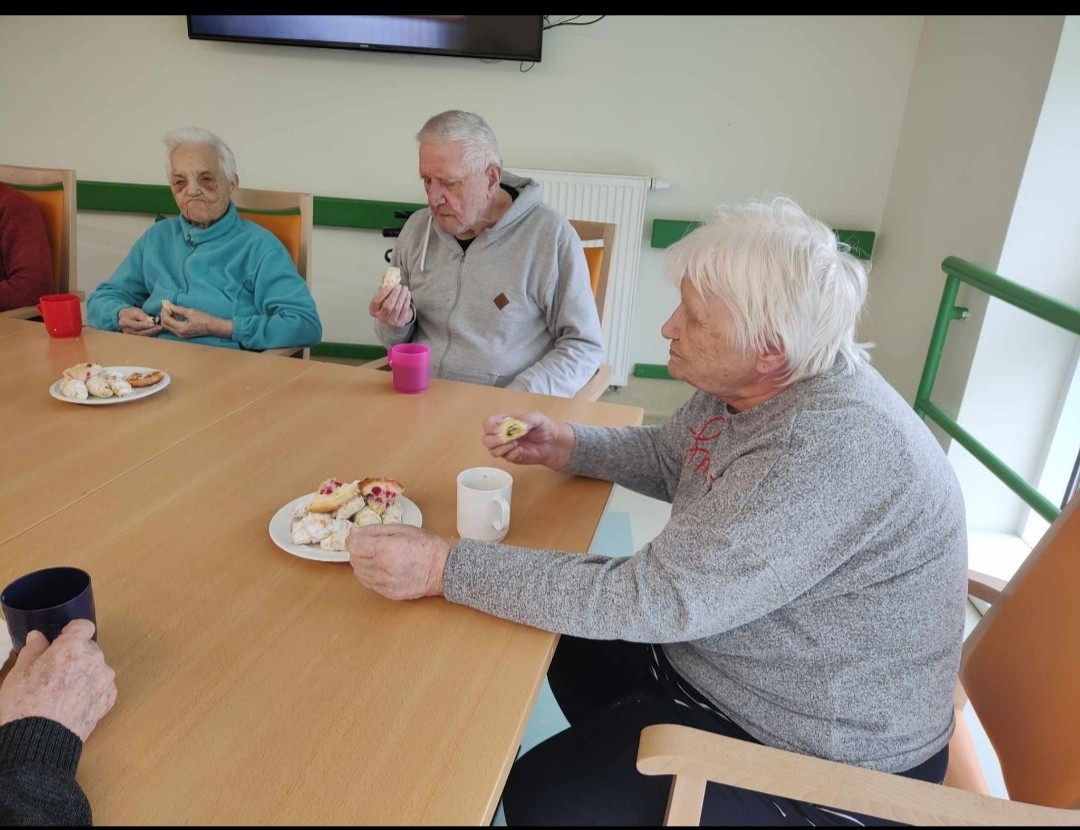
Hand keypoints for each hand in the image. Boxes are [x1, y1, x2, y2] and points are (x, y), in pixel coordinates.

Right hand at [0, 619, 116, 741]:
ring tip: (63, 692)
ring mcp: (104, 680)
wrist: (40, 739)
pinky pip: (102, 687)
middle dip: (75, 656)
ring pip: (96, 668)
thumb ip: (33, 649)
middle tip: (55, 673)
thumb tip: (38, 637)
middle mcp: (94, 659)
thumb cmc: (25, 703)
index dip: (71, 632)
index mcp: (73, 647)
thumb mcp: (20, 671)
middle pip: (89, 649)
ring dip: (85, 674)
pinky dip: (91, 691)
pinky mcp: (109, 699)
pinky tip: (73, 703)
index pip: (83, 626)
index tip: (61, 640)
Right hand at [118, 306, 161, 336]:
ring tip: (159, 328)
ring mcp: (131, 335)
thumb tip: (151, 321)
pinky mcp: (135, 338)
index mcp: (124, 322)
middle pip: (140, 332)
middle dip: (151, 329)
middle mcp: (126, 330)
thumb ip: (143, 316)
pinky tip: (157, 330)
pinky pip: (144, 337)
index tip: (153, 323)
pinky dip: (151, 333)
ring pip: (143, 335)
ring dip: (152, 332)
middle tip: (159, 327)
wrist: (126, 317)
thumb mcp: (136, 311)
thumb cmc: (131, 313)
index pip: (136, 325)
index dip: (145, 324)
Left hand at [160, 302, 230, 338]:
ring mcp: (181, 335)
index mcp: (181, 328)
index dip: (164, 312)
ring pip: (168, 327)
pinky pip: (173, 328)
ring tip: (171, 310)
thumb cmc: (204, 319)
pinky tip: (176, 315)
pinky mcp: (183, 334)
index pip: (166, 320)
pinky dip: (172, 321)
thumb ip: (178, 309)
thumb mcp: (191, 312)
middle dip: (164, 315)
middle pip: (165, 325)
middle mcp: (179, 333)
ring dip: (167, 318)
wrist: (213, 327)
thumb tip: (169, 305)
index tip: (166, 305)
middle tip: (167, 307)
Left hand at [346, 524, 452, 600]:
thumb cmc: (424, 545)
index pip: (353, 546)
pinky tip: (383, 569)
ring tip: (378, 558)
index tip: (359, 538)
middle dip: (359, 551)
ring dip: (364, 564)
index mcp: (384, 550)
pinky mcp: (389, 594)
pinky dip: (371, 575)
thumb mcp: (400, 529)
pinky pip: (369, 584)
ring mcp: (385, 584)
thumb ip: (374, 530)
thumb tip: (353, 533)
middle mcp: (382, 569)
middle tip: (372, 546)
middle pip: (354, 560)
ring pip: (359, 574)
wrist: (442, 568)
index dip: (354, 540)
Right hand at [368, 284, 413, 326]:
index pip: (376, 301)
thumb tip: (387, 275)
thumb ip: (384, 286)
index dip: (383, 292)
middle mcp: (381, 318)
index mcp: (373, 310)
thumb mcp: (383, 296)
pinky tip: (407, 293)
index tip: (390, 285)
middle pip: (387, 305)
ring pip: (397, 307)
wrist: (393, 318)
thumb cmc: (387, 303)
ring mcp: (391, 322)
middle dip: (394, 294)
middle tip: (399, 285)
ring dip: (402, 296)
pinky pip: (404, 310)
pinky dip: (406, 300)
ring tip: (404, 288)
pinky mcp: (400, 323)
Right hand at [483, 412, 574, 470]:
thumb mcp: (536, 418)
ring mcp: (506, 447)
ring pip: (492, 450)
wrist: (554, 444)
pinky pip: (504, 458)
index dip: (491, 427)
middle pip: (486, 439)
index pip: (488, 424)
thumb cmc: (544, 427)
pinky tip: (521, 450)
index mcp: (505, 421)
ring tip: (516, 444)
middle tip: (508, 439)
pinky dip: (511, 454)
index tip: (501, 430)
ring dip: (502, 448)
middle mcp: (502, 434)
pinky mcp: (512, 457)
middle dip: (495, 440)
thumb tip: (516, 426)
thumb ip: (525, 420)